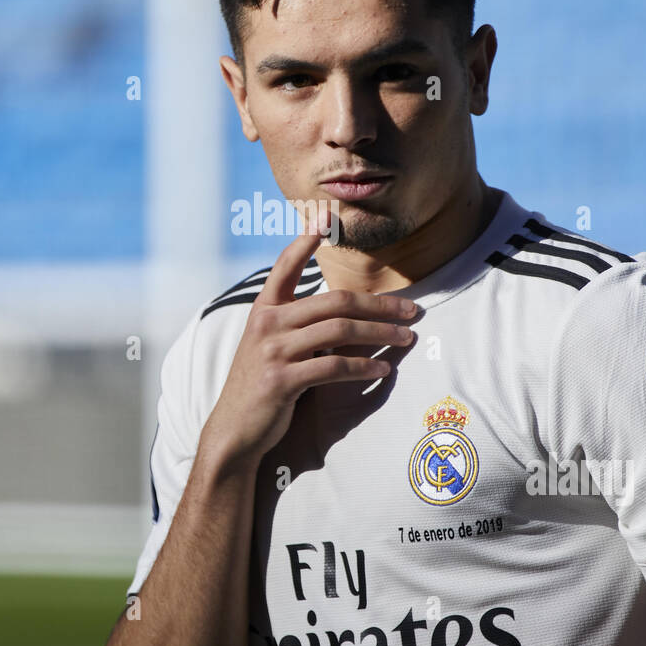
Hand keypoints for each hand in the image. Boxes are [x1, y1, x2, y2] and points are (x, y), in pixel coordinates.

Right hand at [202, 208, 416, 467]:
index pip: (284, 266)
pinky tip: (382, 369)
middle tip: (411, 310)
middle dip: (379, 305)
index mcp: (263, 309)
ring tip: (406, 338)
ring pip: (340, 331)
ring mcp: (273, 351)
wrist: (235, 429)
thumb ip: (298, 325)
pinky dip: (363, 367)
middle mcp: (267, 323)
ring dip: (380, 335)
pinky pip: (333, 366)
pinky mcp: (281, 380)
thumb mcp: (271, 346)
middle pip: (335, 301)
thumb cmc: (261, 386)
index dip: (303, 241)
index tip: (324, 217)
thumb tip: (347, 314)